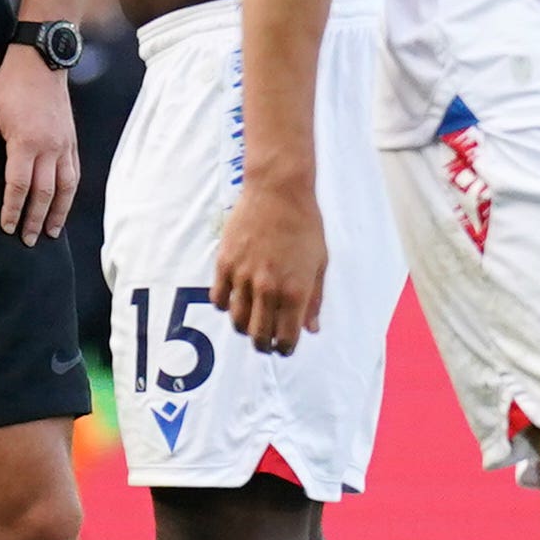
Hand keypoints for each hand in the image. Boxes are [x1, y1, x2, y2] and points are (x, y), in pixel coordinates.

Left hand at [0, 46, 79, 240]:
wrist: (41, 63)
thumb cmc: (8, 85)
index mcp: (26, 142)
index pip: (19, 186)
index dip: (12, 209)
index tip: (7, 228)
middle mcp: (49, 148)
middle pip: (44, 193)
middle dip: (34, 219)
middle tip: (27, 241)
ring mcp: (64, 145)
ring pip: (65, 188)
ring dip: (58, 213)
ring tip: (49, 233)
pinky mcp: (72, 141)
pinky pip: (74, 173)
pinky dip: (70, 194)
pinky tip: (64, 205)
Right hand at [212, 169, 328, 354]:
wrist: (278, 191)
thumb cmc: (305, 225)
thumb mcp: (320, 264)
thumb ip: (314, 300)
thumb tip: (311, 329)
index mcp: (295, 291)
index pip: (286, 338)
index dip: (284, 348)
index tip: (283, 347)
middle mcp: (267, 289)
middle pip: (258, 336)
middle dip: (263, 344)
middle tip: (266, 340)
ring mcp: (243, 277)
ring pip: (237, 321)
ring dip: (244, 327)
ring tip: (251, 320)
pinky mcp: (225, 263)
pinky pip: (219, 298)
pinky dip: (226, 305)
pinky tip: (235, 299)